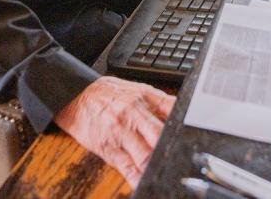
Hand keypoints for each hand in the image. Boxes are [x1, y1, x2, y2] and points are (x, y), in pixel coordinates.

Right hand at [53, 76, 174, 187]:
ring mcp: (120, 132)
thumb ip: (159, 102)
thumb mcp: (136, 88)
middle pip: (160, 134)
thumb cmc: (107, 93)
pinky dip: (138, 179)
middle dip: (172, 148)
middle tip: (185, 160)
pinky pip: (127, 167)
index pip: (172, 110)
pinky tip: (145, 182)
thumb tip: (183, 112)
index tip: (196, 135)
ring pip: (145, 154)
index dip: (186, 124)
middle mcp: (133, 114)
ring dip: (157, 165)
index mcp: (144, 97)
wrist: (74, 95)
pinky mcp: (108, 148)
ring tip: (167, 173)